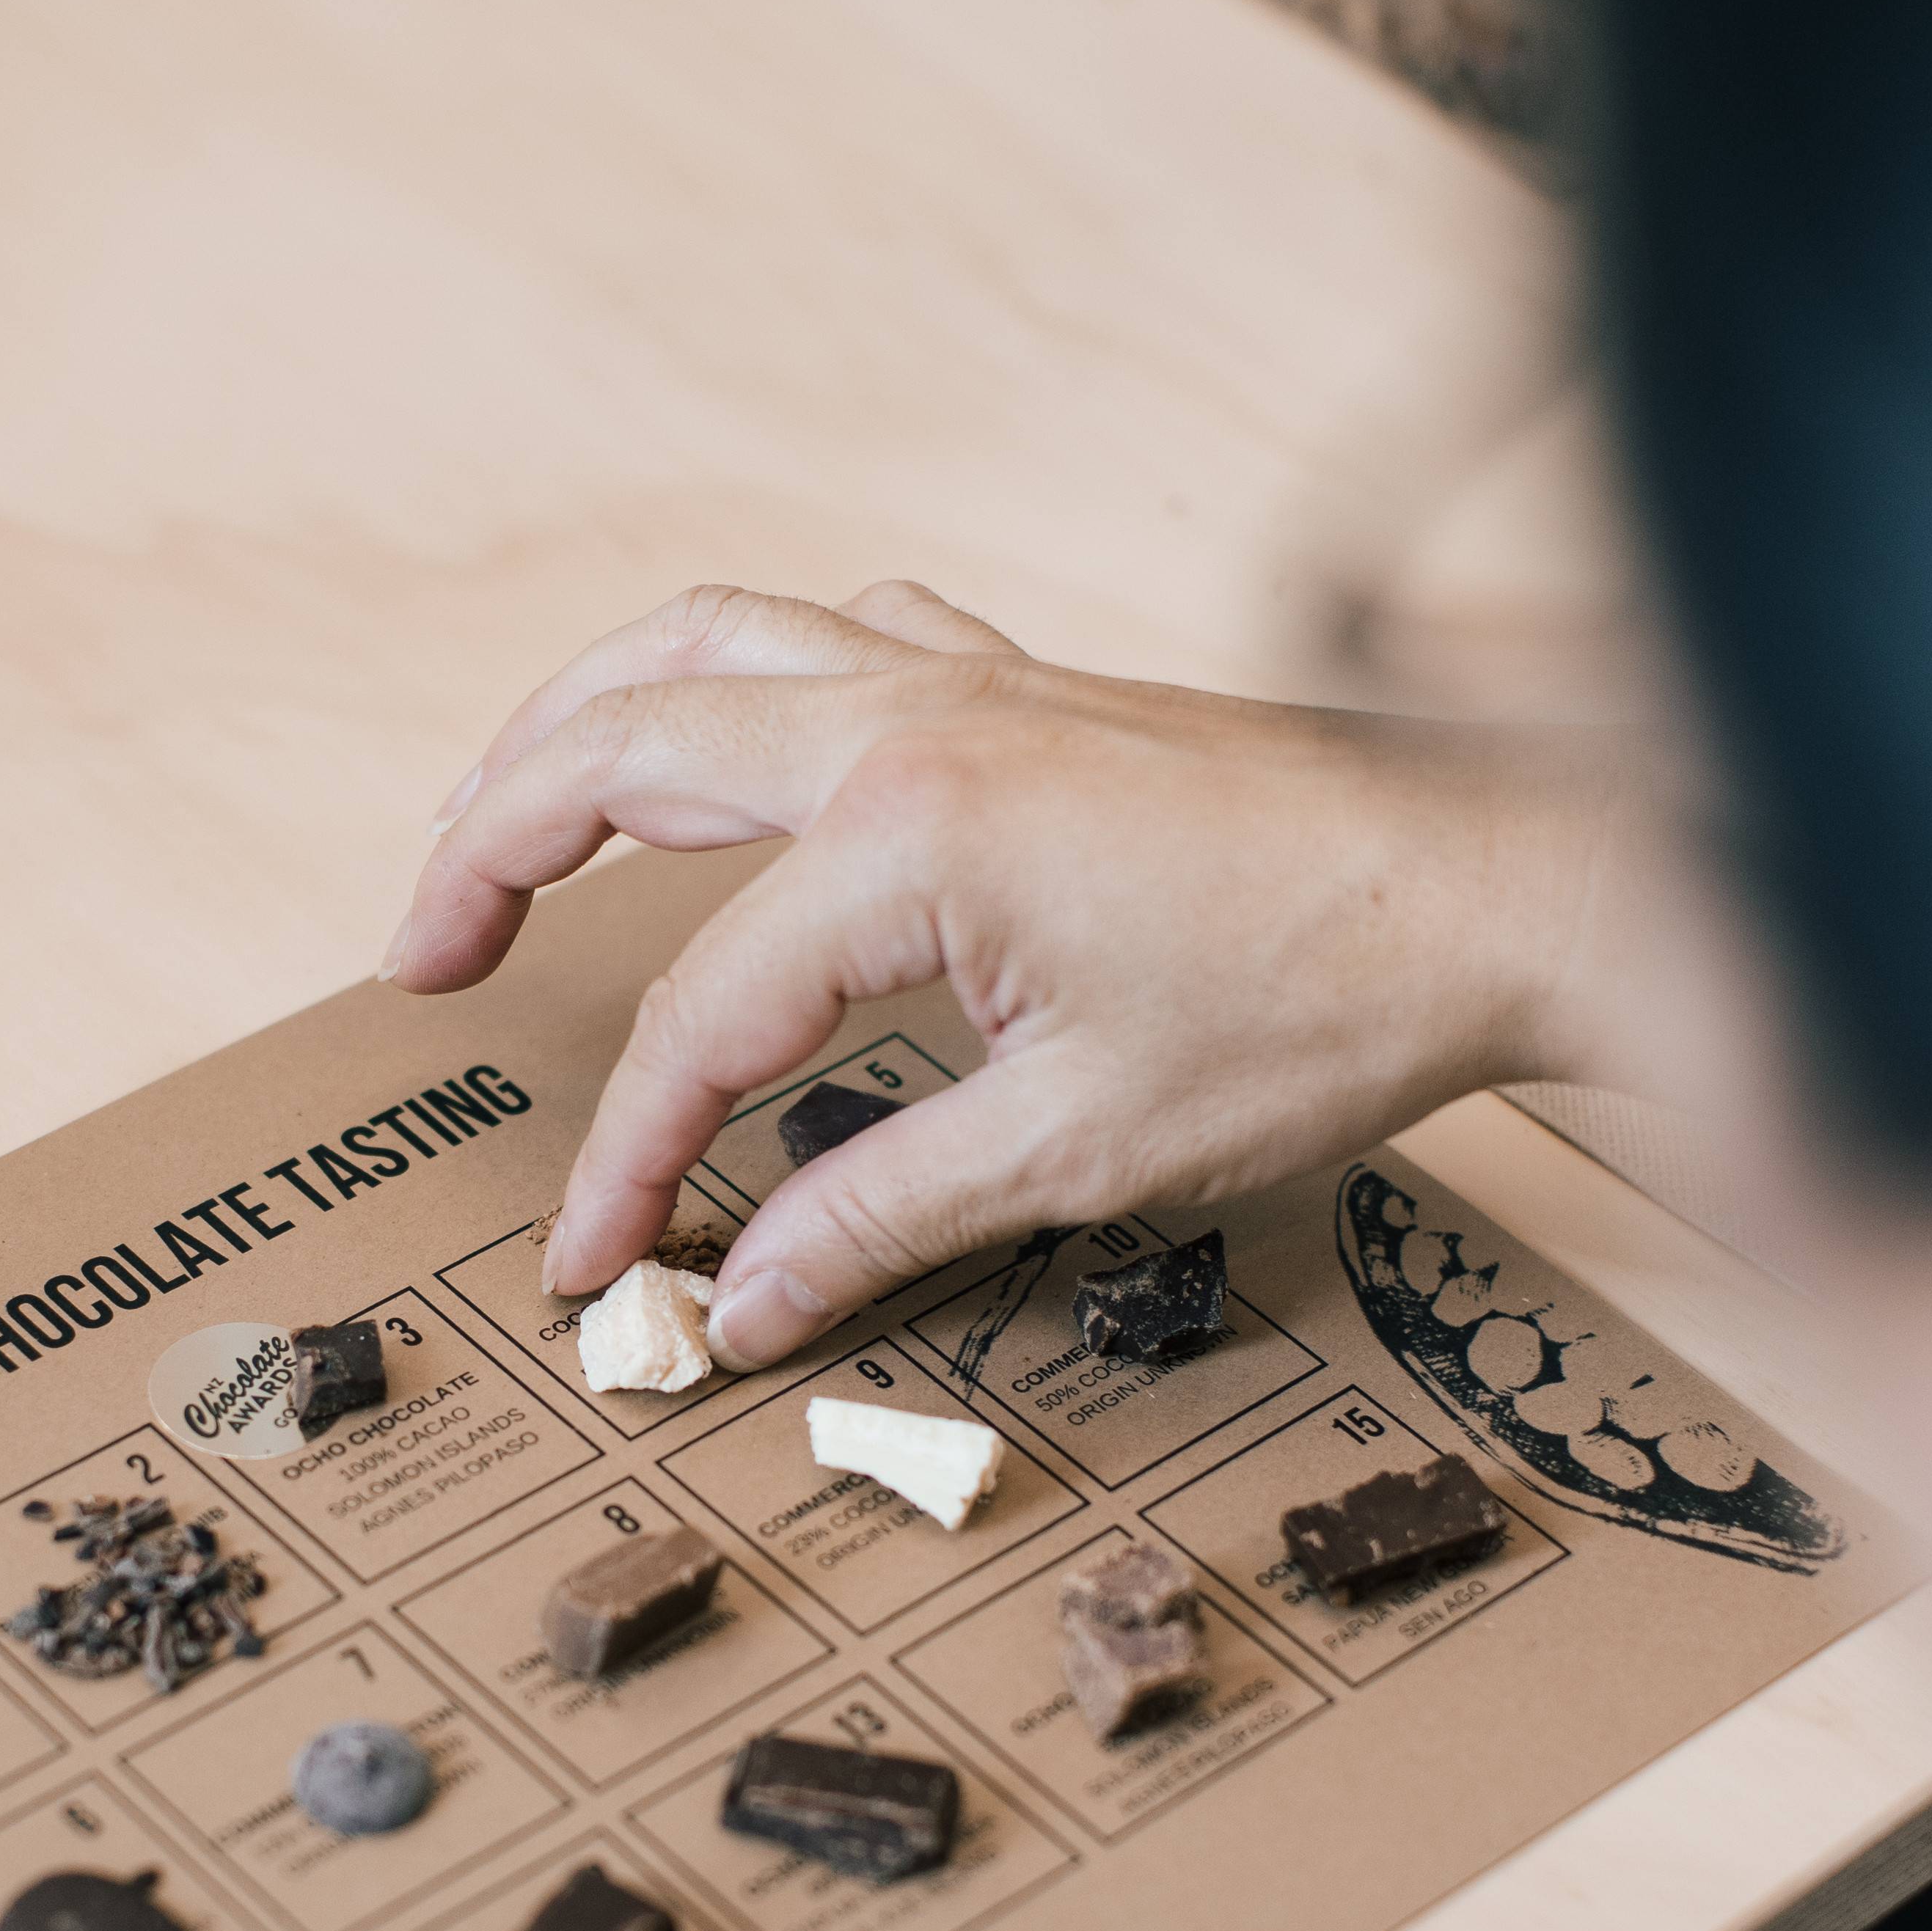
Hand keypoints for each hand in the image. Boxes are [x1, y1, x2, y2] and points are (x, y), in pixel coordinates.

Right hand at [383, 582, 1687, 1364]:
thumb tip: (743, 1302)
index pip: (700, 1013)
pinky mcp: (1023, 683)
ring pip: (700, 644)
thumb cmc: (1326, 1001)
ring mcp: (968, 679)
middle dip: (490, 851)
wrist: (1509, 882)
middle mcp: (911, 719)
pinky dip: (726, 669)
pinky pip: (821, 628)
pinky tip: (716, 739)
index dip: (627, 1154)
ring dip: (573, 718)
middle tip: (422, 965)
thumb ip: (882, 1216)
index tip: (595, 1262)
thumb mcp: (1086, 1146)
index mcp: (911, 836)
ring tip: (493, 818)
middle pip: (623, 751)